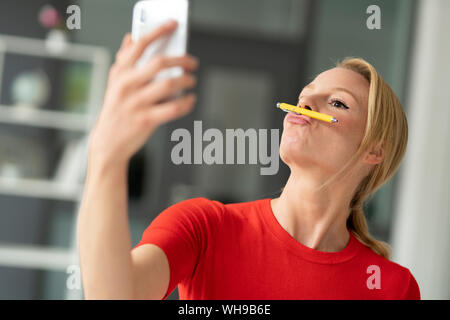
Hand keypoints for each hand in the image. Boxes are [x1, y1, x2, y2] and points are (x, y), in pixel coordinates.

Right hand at [89, 20, 197, 167]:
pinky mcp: (147, 120)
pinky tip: (190, 99)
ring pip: (169, 85)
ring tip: (192, 80)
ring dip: (187, 81)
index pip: (139, 45)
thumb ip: (124, 60)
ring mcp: (136, 104)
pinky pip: (174, 108)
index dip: (158, 31)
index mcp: (120, 73)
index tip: (173, 25)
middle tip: (192, 62)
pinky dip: (186, 102)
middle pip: (159, 63)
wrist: (108, 142)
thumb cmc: (116, 110)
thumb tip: (131, 37)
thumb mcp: (115, 82)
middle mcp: (127, 86)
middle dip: (181, 60)